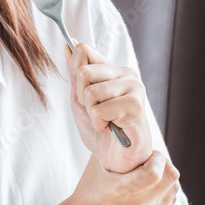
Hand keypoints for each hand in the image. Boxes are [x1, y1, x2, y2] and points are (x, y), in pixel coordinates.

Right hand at [64, 151, 179, 204]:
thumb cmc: (89, 191)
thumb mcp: (98, 164)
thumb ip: (116, 148)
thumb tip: (132, 133)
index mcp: (123, 191)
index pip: (156, 172)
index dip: (158, 158)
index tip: (150, 154)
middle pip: (170, 179)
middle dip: (164, 165)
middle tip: (151, 163)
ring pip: (173, 191)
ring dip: (165, 180)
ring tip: (149, 177)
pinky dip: (164, 194)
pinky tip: (149, 191)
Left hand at [65, 39, 152, 172]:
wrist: (117, 160)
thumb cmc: (101, 130)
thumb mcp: (80, 99)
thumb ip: (75, 74)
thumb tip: (69, 44)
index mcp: (114, 69)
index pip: (84, 51)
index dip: (75, 75)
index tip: (83, 94)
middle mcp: (127, 74)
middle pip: (84, 71)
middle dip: (81, 98)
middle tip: (96, 112)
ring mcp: (134, 88)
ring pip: (90, 92)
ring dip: (91, 113)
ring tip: (105, 121)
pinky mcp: (136, 105)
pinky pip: (99, 110)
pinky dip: (99, 124)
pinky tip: (112, 129)